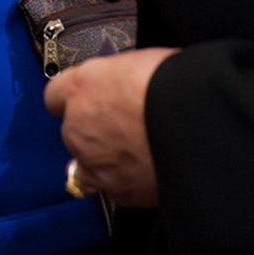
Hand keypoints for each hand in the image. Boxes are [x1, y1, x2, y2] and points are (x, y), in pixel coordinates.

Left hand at [44, 47, 176, 206]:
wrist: (198, 124)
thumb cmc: (176, 83)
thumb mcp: (141, 62)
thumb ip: (119, 78)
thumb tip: (125, 83)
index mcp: (82, 86)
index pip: (55, 94)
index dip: (74, 98)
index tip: (88, 100)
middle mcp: (78, 126)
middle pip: (72, 131)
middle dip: (93, 130)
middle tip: (124, 125)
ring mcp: (94, 163)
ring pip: (86, 165)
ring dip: (103, 160)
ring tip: (136, 152)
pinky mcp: (118, 192)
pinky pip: (112, 189)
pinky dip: (125, 183)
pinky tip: (147, 171)